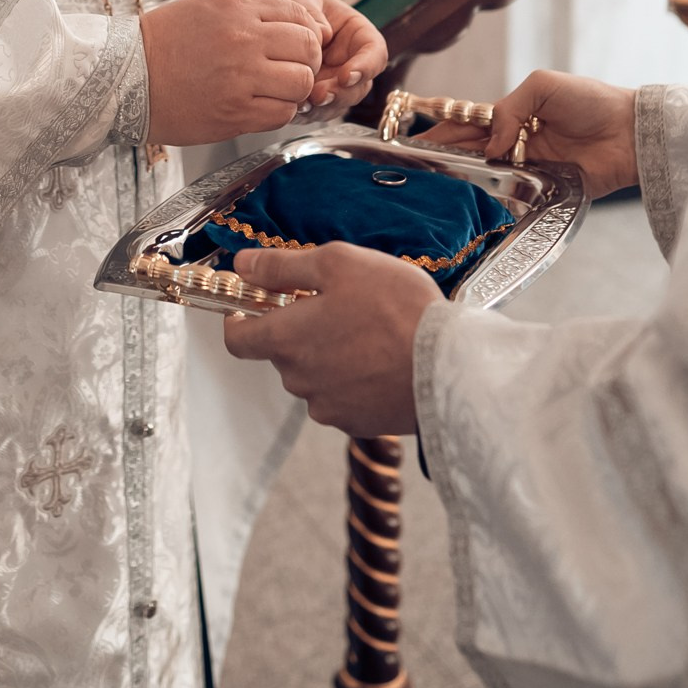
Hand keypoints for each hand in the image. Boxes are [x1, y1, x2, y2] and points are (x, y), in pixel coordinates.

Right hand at [140, 0, 323, 143]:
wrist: (124, 77)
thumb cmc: (165, 42)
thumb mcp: (209, 8)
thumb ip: (253, 12)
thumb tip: (299, 25)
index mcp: (238, 8)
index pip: (301, 17)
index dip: (307, 34)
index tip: (295, 47)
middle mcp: (244, 38)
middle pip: (309, 49)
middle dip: (307, 62)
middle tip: (290, 70)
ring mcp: (241, 77)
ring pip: (301, 83)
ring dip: (294, 89)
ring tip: (274, 90)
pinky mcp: (235, 112)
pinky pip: (282, 113)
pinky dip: (278, 111)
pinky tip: (259, 106)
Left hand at [218, 244, 438, 433]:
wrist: (450, 365)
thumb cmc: (397, 308)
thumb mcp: (339, 263)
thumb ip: (282, 265)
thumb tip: (242, 265)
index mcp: (286, 339)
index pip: (237, 339)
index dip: (240, 319)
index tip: (256, 305)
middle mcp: (298, 379)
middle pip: (281, 353)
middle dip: (300, 330)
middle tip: (339, 306)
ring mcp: (327, 406)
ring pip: (313, 376)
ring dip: (328, 356)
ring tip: (370, 333)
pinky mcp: (356, 423)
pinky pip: (341, 398)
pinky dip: (353, 380)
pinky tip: (383, 361)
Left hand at [253, 0, 384, 110]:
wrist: (263, 21)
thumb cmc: (289, 5)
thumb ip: (312, 14)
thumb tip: (323, 35)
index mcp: (356, 34)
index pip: (375, 52)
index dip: (366, 67)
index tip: (346, 75)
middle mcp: (349, 61)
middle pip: (360, 85)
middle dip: (342, 93)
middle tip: (320, 94)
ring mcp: (333, 82)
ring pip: (340, 103)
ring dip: (324, 107)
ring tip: (302, 102)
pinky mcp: (314, 98)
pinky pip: (317, 112)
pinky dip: (307, 112)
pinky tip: (293, 107)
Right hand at [418, 69, 638, 196]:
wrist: (631, 131)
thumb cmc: (591, 101)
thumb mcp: (543, 87)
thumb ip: (509, 109)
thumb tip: (492, 147)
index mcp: (512, 114)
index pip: (467, 123)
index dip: (441, 131)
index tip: (413, 142)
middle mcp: (516, 143)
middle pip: (472, 152)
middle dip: (445, 157)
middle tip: (418, 168)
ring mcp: (530, 168)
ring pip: (490, 176)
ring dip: (467, 180)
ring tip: (439, 186)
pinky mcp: (547, 190)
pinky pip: (517, 197)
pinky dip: (497, 199)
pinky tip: (476, 203)